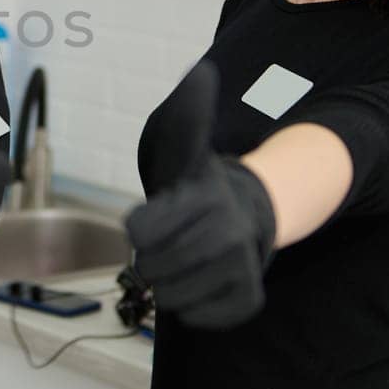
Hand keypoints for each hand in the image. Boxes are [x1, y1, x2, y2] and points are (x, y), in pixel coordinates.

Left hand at [126, 61, 275, 329]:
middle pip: (151, 269)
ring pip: (172, 299)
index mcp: (202, 197)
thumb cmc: (201, 186)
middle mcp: (225, 234)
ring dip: (166, 286)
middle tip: (165, 245)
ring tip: (180, 264)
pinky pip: (201, 319)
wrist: (251, 215)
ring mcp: (240, 268)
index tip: (152, 218)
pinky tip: (201, 284)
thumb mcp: (187, 151)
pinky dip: (193, 308)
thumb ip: (187, 119)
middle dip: (149, 260)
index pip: (138, 231)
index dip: (138, 228)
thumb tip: (202, 70)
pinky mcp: (248, 299)